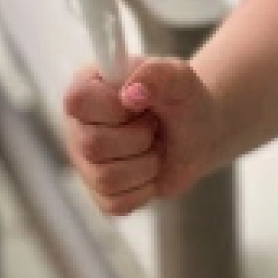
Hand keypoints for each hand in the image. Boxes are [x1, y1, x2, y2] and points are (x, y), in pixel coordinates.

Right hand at [61, 57, 217, 214]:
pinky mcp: (101, 192)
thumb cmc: (184, 100)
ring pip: (106, 178)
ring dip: (146, 164)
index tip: (140, 104)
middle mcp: (79, 125)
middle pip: (92, 145)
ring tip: (154, 148)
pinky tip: (150, 169)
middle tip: (153, 126)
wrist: (200, 135)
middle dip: (139, 138)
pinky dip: (145, 189)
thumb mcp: (180, 78)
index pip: (77, 101)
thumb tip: (131, 93)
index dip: (112, 108)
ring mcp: (86, 161)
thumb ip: (157, 74)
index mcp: (88, 87)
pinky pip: (117, 203)